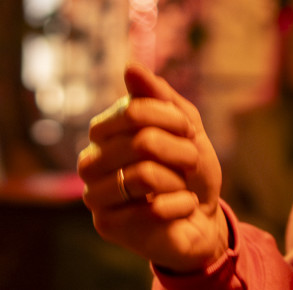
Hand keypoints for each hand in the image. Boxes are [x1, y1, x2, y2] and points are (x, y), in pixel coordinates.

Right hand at [77, 63, 228, 272]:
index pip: (133, 111)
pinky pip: (154, 209)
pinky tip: (180, 210)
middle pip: (141, 142)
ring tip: (182, 187)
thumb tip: (129, 67)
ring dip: (179, 180)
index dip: (170, 118)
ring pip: (144, 175)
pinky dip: (181, 206)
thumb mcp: (184, 126)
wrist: (203, 218)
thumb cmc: (189, 171)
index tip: (188, 130)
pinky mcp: (107, 226)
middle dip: (180, 152)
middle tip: (190, 163)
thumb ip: (158, 97)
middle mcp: (90, 161)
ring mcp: (94, 195)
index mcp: (104, 133)